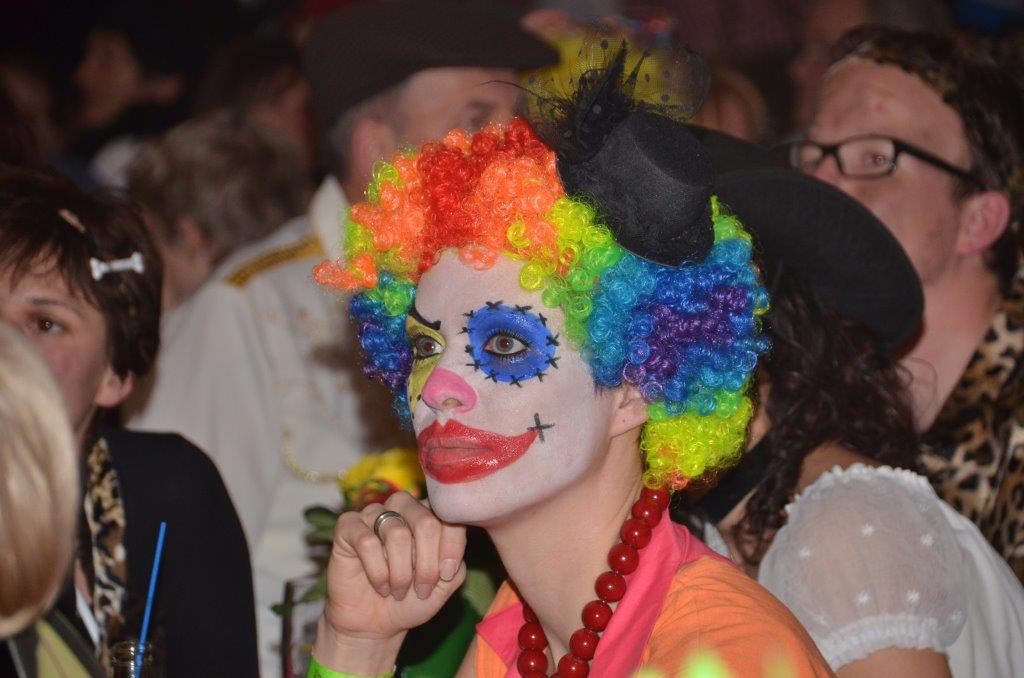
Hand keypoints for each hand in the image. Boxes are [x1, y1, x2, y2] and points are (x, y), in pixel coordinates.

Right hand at [317, 491, 466, 662]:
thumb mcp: (443, 587)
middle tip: (422, 589)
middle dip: (427, 564)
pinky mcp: (348, 526)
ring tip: (398, 591)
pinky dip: (377, 571)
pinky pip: (366, 542)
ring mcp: (373, 513)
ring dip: (401, 572)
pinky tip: (380, 586)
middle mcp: (402, 507)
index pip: (449, 516)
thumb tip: (452, 555)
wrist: (374, 623)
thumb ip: (456, 566)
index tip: (446, 575)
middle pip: (426, 522)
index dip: (452, 547)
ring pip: (396, 533)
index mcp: (429, 513)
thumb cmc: (411, 600)